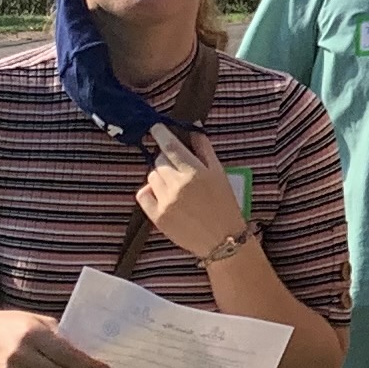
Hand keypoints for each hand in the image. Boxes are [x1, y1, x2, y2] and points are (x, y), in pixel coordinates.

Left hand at [138, 124, 249, 264]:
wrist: (222, 240)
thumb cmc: (225, 205)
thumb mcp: (219, 173)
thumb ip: (204, 149)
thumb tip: (194, 128)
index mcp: (195, 172)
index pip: (170, 146)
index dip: (160, 133)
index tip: (155, 127)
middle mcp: (178, 185)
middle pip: (159, 160)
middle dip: (166, 159)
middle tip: (177, 167)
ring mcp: (166, 202)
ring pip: (151, 176)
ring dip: (159, 175)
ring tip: (174, 185)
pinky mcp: (158, 217)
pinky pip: (143, 195)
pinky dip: (149, 191)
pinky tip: (162, 194)